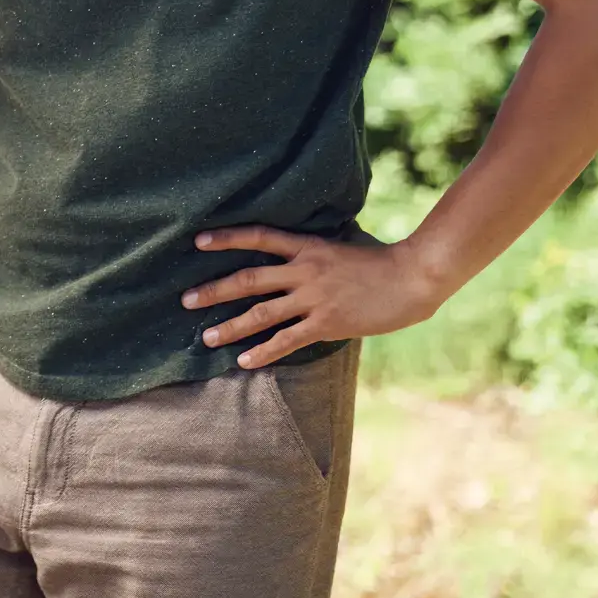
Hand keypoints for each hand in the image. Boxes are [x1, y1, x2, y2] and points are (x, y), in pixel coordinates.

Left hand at [184, 226, 448, 368]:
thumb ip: (312, 251)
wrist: (412, 278)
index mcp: (307, 247)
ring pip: (262, 313)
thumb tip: (292, 253)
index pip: (259, 237)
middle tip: (186, 300)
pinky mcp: (327, 323)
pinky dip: (264, 351)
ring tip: (206, 337)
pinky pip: (287, 340)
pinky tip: (244, 360)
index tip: (198, 241)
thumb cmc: (380, 260)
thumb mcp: (340, 245)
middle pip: (249, 279)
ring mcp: (314, 298)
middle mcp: (304, 271)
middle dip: (214, 290)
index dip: (227, 238)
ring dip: (231, 326)